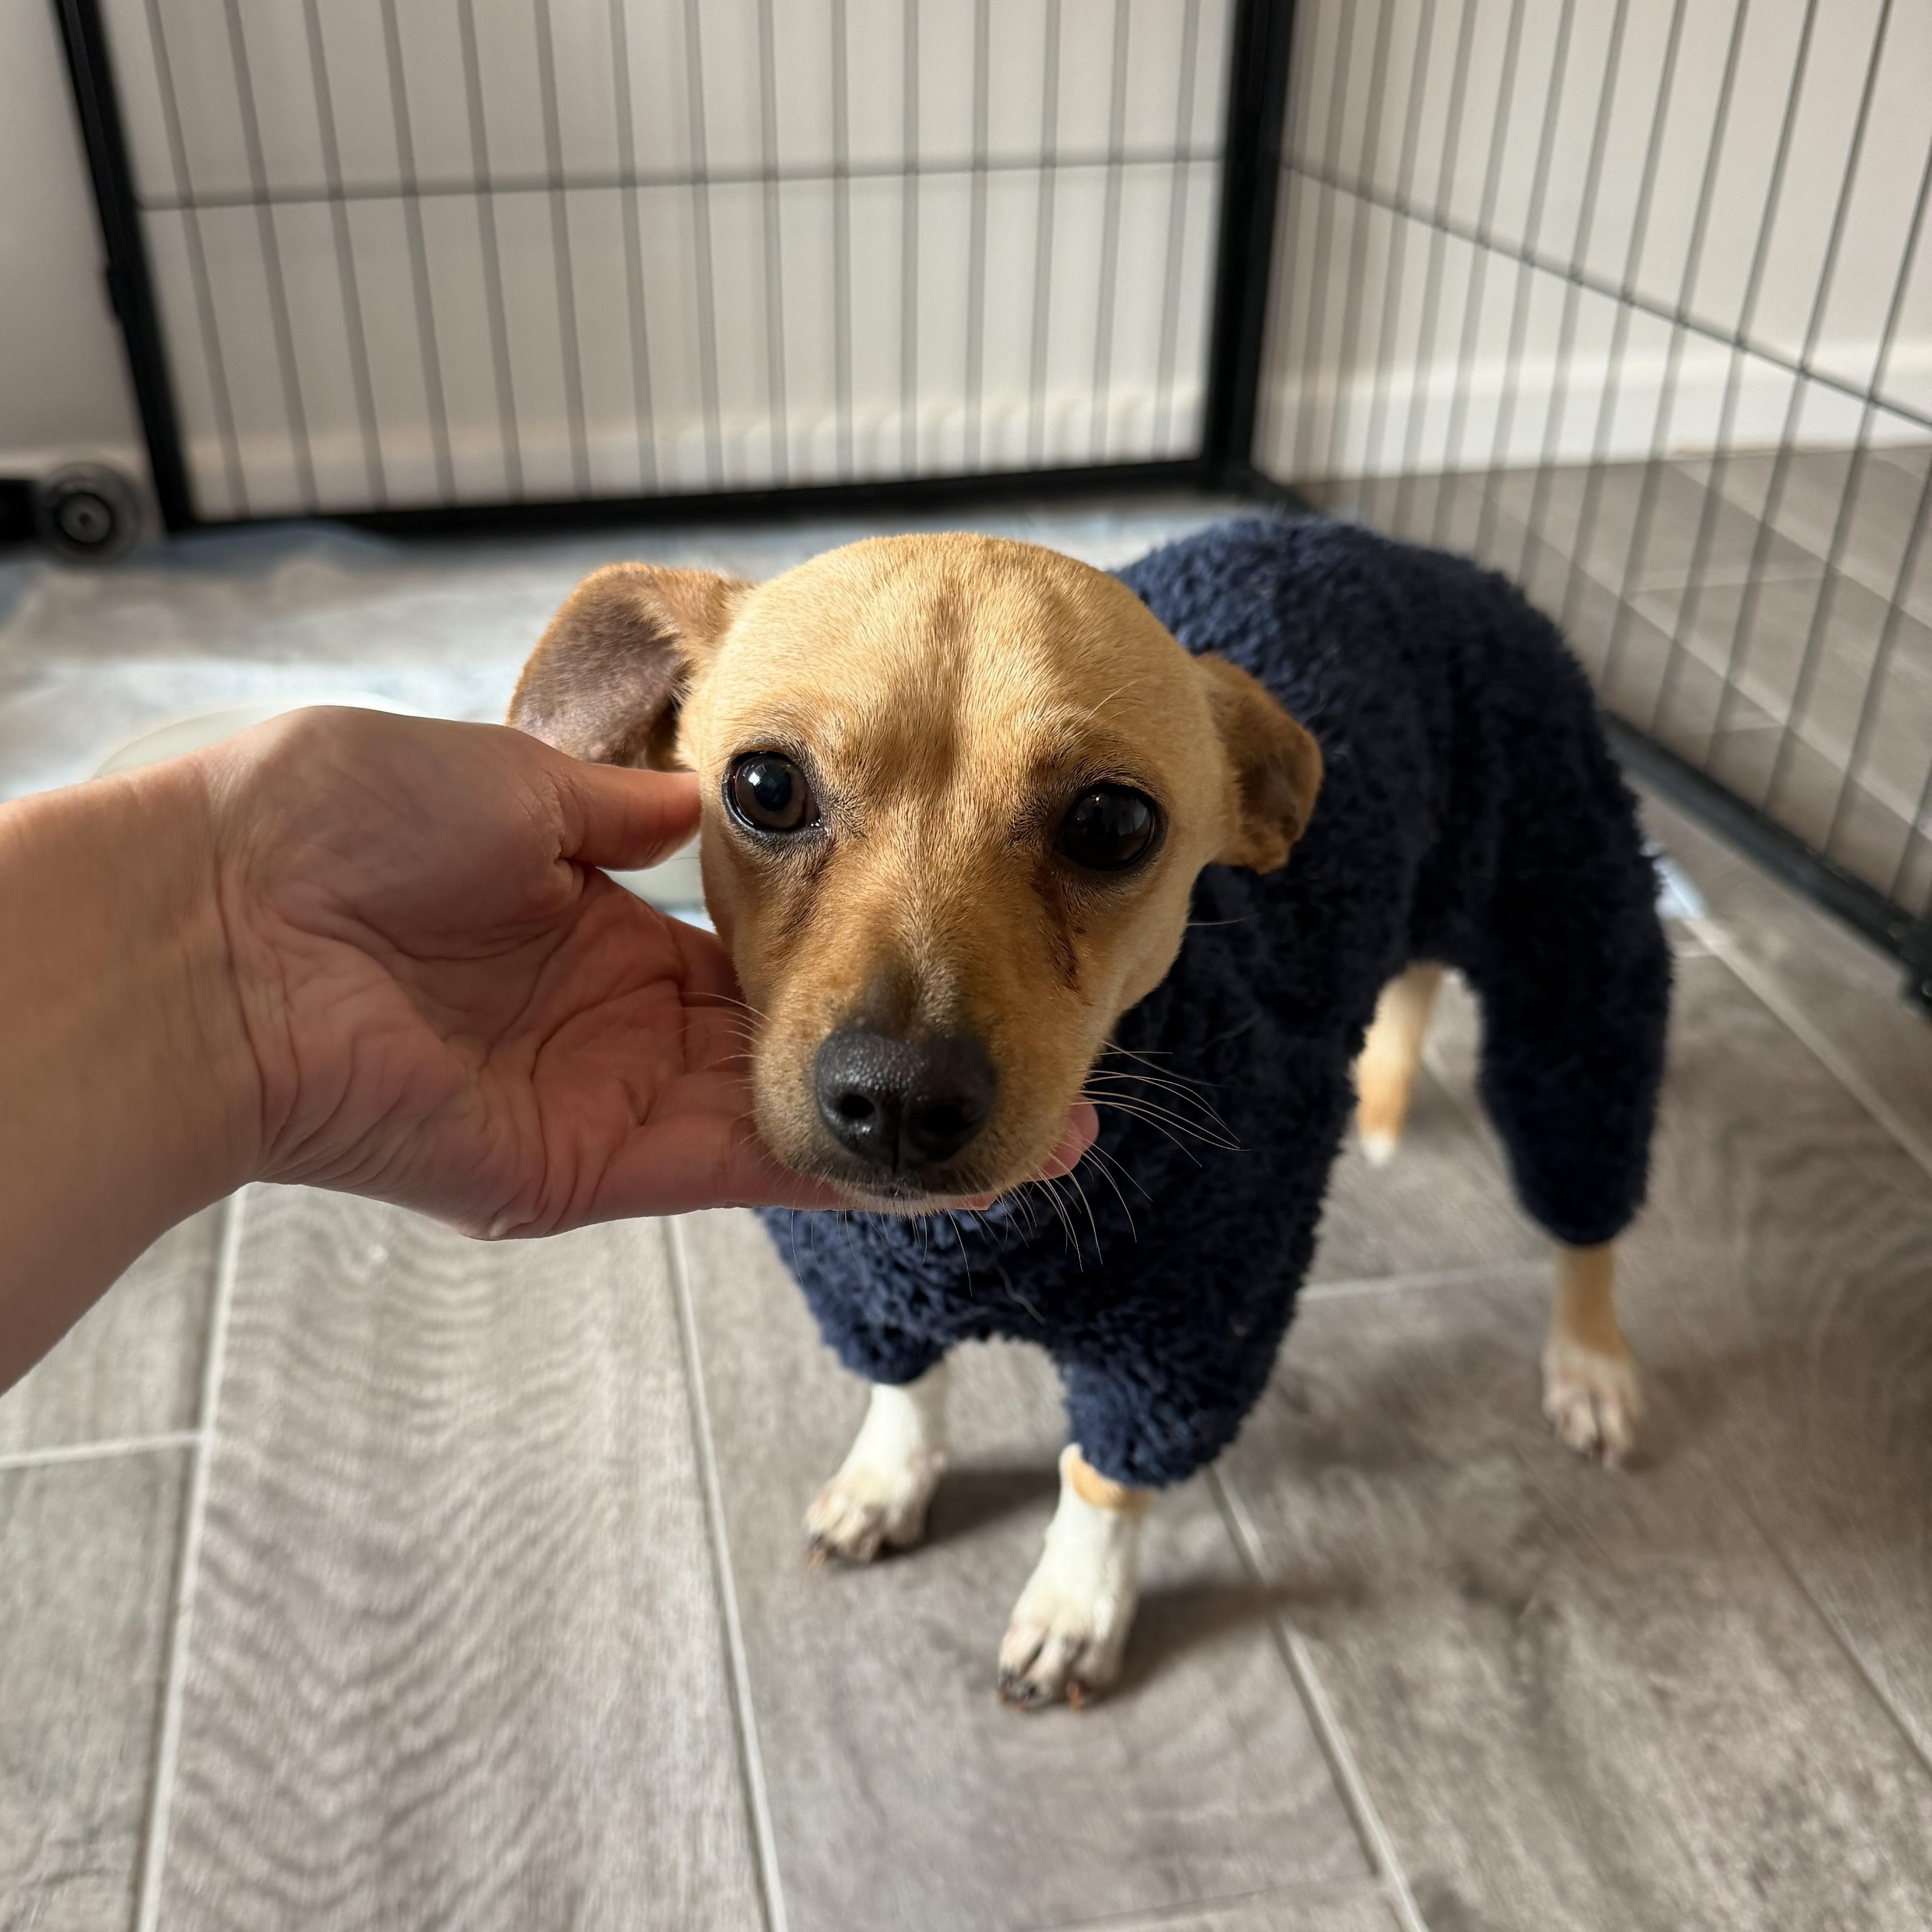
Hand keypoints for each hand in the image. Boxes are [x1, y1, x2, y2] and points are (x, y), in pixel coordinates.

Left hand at [197, 710, 1093, 1235]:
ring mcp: (614, 1100)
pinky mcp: (598, 1168)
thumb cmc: (343, 817)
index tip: (951, 925)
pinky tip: (958, 1176)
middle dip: (906, 1048)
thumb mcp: (513, 780)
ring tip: (1049, 1129)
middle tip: (1033, 1040)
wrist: (232, 917)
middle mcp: (617, 1018)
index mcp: (597, 917)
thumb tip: (712, 800)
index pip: (758, 948)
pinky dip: (852, 1176)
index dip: (857, 942)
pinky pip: (748, 1170)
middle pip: (794, 1043)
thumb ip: (626, 807)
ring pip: (794, 1120)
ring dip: (911, 1130)